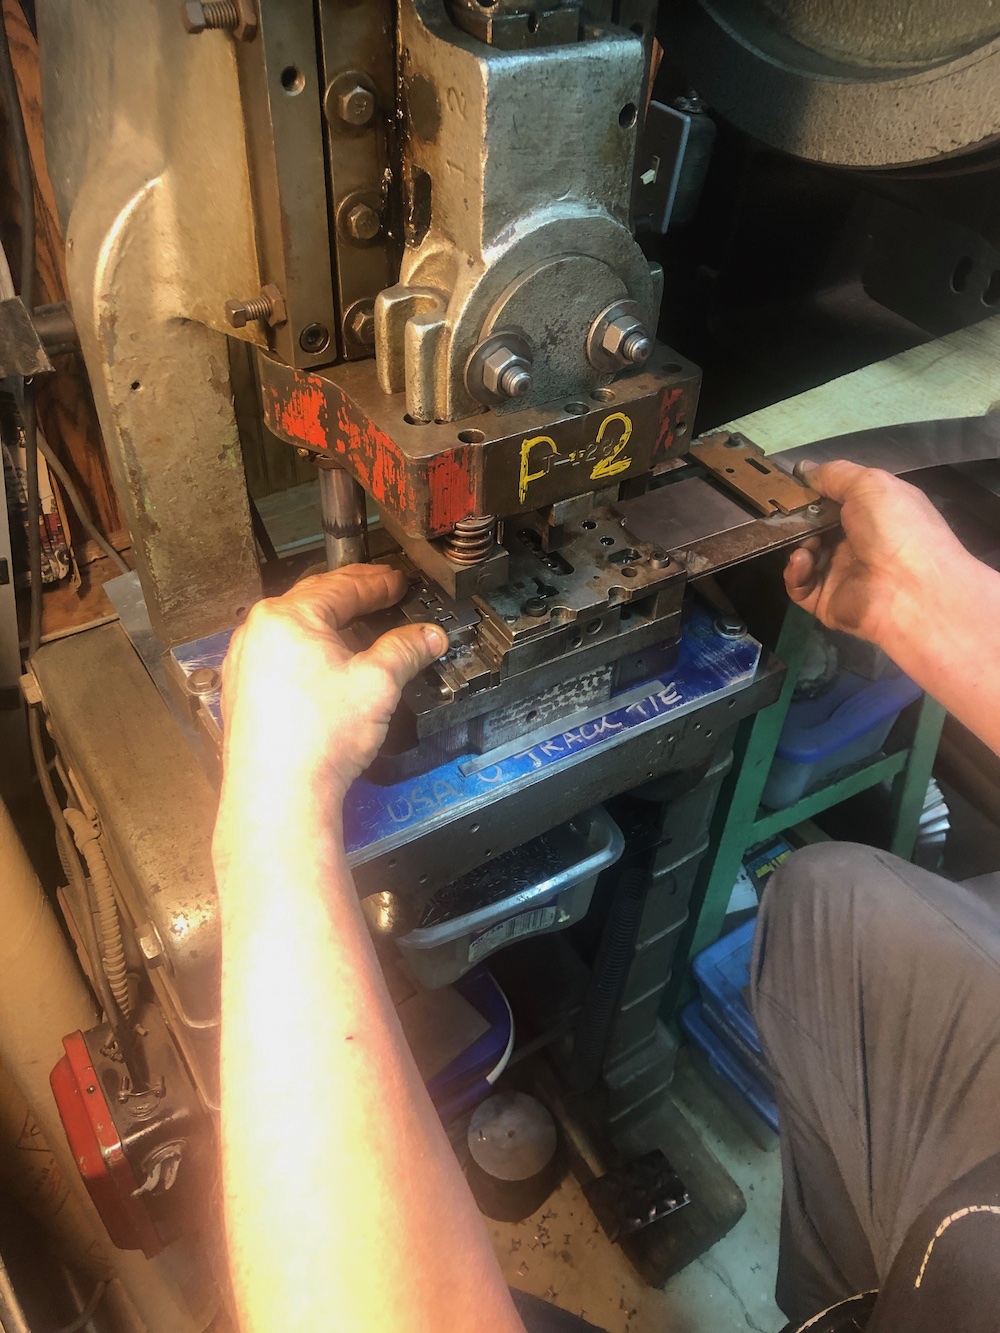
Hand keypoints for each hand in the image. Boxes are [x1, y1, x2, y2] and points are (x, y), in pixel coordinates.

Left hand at [219, 564, 446, 802]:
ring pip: (295, 632)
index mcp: (285, 618)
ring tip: (358, 631)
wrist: (279, 795)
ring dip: (329, 627)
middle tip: (379, 594)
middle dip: (351, 599)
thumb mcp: (377, 683)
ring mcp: (245, 665)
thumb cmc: (316, 740)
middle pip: (313, 604)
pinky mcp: (244, 696)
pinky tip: (328, 671)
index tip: (395, 583)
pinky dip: (309, 655)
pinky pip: (281, 659)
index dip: (376, 584)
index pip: (340, 587)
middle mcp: (256, 635)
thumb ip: (405, 650)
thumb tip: (427, 636)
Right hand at [784, 461, 968, 647]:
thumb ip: (834, 474)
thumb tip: (804, 469)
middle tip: (788, 514)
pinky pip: (800, 585)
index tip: (793, 486)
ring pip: (804, 555)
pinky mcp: (827, 601)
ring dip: (798, 544)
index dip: (815, 492)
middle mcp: (858, 542)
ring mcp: (841, 573)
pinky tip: (803, 561)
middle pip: (815, 528)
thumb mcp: (869, 484)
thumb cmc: (895, 527)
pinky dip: (795, 572)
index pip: (836, 500)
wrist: (911, 588)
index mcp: (873, 514)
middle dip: (799, 519)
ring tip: (806, 541)